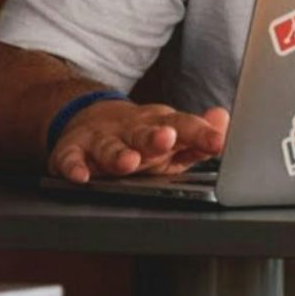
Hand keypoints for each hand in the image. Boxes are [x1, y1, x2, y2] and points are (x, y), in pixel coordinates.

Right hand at [47, 99, 229, 183]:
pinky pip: (70, 158)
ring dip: (117, 154)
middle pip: (144, 132)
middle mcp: (131, 129)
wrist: (90, 120)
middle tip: (167, 139)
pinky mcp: (72, 150)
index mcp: (160, 125)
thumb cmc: (142, 137)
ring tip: (128, 162)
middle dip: (155, 137)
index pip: (183, 126)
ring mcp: (101, 139)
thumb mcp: (173, 136)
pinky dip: (73, 167)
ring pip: (109, 146)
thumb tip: (224, 120)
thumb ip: (199, 136)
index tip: (217, 142)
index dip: (201, 134)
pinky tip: (80, 176)